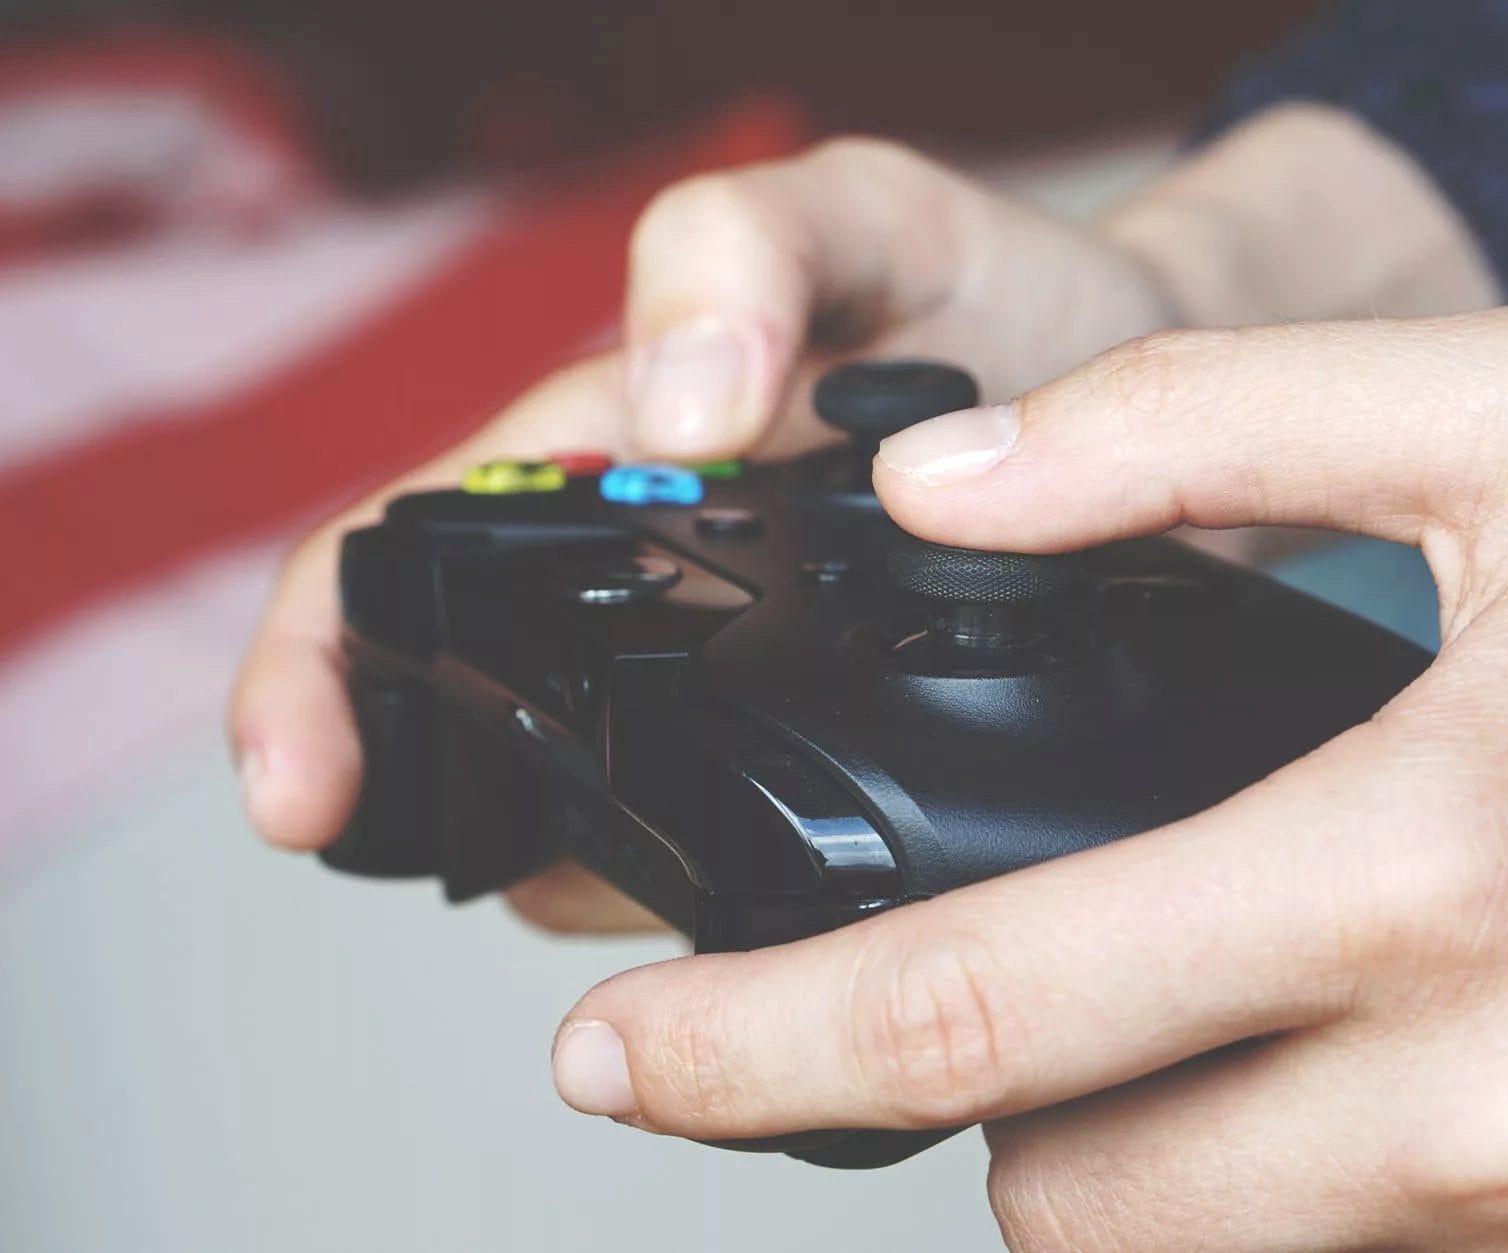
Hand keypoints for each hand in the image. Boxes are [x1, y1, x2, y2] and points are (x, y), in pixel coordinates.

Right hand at [227, 137, 1184, 928]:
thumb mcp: (857, 216)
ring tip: (670, 876)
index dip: (316, 669)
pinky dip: (734, 878)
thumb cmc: (979, 286)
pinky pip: (742, 841)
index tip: (303, 783)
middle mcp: (638, 582)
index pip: (393, 562)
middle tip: (525, 865)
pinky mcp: (829, 747)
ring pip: (594, 810)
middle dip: (454, 810)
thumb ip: (743, 258)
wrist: (1138, 371)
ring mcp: (728, 678)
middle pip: (472, 716)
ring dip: (598, 860)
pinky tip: (788, 900)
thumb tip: (667, 412)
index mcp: (597, 454)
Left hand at [546, 309, 1507, 1249]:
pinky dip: (1286, 1220)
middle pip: (1063, 1204)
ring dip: (1132, 1172)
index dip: (749, 1048)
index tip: (614, 1053)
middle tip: (1013, 985)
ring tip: (1193, 1021)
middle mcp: (1492, 1102)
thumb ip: (1196, 424)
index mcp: (1423, 864)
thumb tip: (940, 486)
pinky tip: (1334, 1094)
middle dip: (984, 1108)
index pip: (987, 1012)